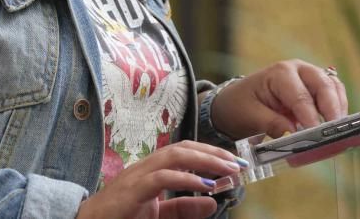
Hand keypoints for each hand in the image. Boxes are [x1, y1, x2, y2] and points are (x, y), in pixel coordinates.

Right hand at [77, 141, 242, 218]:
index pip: (183, 152)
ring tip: (228, 170)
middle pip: (181, 148)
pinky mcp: (132, 190)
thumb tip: (213, 201)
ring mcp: (137, 176)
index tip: (235, 163)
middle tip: (239, 162)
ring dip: (204, 160)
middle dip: (212, 153)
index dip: (210, 153)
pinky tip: (205, 185)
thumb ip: (184, 209)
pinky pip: (161, 178)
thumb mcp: (159, 215)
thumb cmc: (121, 218)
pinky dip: (186, 179)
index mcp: (151, 171)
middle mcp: (144, 167)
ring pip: (173, 156)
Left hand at [211, 59, 349, 140]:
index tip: (315, 134)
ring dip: (339, 111)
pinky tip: (334, 130)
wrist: (238, 102)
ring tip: (337, 134)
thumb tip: (293, 133)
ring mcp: (310, 78)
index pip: (300, 95)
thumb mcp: (250, 115)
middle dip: (332, 110)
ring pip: (334, 90)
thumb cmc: (242, 106)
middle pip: (324, 86)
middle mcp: (298, 71)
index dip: (310, 116)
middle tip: (334, 134)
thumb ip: (272, 123)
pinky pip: (335, 97)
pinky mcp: (318, 90)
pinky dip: (338, 112)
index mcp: (279, 73)